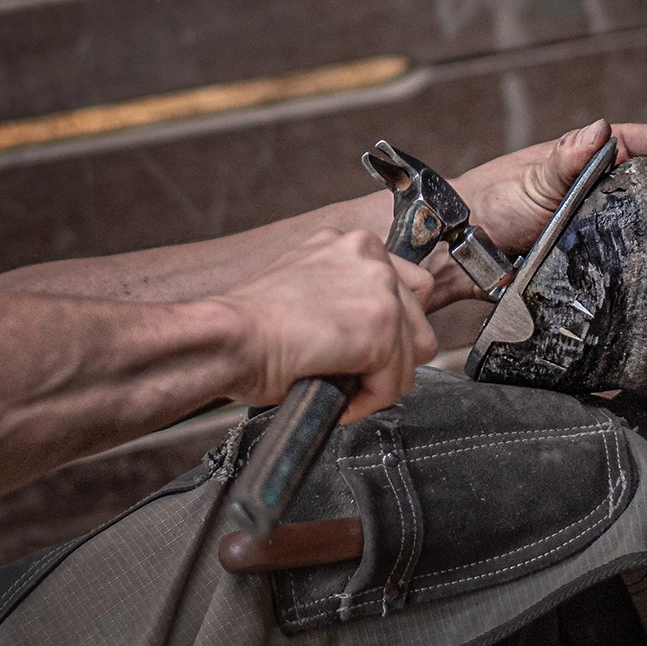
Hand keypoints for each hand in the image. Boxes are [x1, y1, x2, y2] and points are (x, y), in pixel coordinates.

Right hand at [215, 230, 436, 420]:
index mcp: (354, 244)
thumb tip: (365, 328)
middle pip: (419, 321)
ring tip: (342, 390)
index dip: (392, 328)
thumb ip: (344, 294)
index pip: (409, 288)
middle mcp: (373, 258)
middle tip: (356, 377)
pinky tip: (338, 399)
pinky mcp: (380, 330)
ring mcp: (381, 292)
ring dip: (380, 383)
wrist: (227, 338)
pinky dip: (369, 402)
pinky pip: (393, 383)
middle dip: (391, 358)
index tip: (368, 350)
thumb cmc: (250, 324)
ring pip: (411, 356)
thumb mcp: (305, 285)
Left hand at [439, 120, 646, 300]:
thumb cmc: (492, 202)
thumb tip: (600, 131)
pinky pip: (625, 262)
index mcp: (594, 158)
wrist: (461, 252)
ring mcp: (601, 225)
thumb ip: (566, 159)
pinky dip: (639, 264)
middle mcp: (604, 189)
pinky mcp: (594, 261)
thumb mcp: (533, 178)